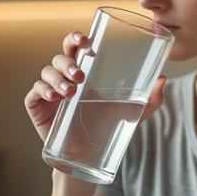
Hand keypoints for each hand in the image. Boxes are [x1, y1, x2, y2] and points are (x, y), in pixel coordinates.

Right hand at [24, 32, 166, 142]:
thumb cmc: (107, 128)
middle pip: (60, 56)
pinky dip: (41, 91)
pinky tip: (53, 97)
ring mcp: (49, 91)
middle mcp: (64, 77)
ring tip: (71, 91)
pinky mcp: (37, 107)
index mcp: (84, 72)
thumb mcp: (131, 113)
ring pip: (47, 71)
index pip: (76, 48)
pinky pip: (33, 93)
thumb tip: (163, 79)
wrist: (88, 157)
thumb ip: (150, 99)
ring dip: (58, 77)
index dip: (76, 39)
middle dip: (68, 60)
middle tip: (80, 72)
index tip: (85, 39)